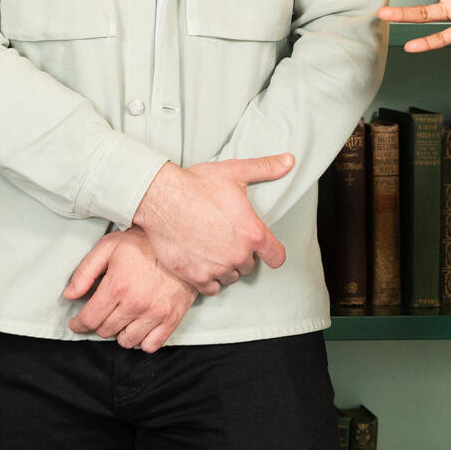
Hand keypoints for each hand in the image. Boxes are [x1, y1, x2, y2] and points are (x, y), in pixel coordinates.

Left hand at [62, 228, 196, 352]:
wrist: (183, 242)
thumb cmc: (144, 242)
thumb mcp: (109, 247)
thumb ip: (85, 271)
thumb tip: (69, 295)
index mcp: (117, 286)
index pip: (89, 319)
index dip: (78, 324)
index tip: (77, 323)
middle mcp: (135, 304)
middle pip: (106, 331)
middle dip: (99, 324)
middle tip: (102, 313)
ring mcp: (155, 314)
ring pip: (126, 342)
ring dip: (120, 333)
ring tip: (121, 318)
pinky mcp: (171, 319)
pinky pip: (150, 345)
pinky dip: (142, 340)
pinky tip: (139, 326)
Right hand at [130, 155, 292, 293]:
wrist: (161, 198)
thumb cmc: (197, 184)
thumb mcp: (234, 172)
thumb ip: (265, 168)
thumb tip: (289, 160)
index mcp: (252, 232)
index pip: (277, 256)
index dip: (273, 253)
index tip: (266, 250)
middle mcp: (238, 254)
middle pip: (249, 266)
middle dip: (241, 255)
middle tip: (227, 239)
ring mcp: (216, 268)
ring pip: (230, 277)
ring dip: (225, 267)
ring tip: (213, 250)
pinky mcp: (195, 276)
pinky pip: (211, 289)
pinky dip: (208, 279)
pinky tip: (202, 264)